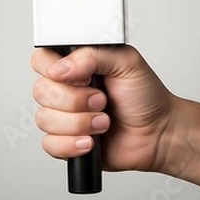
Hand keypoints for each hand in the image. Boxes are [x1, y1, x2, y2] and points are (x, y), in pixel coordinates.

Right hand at [31, 45, 178, 172]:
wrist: (158, 133)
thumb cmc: (145, 96)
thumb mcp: (126, 61)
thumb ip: (92, 55)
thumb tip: (61, 68)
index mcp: (75, 66)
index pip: (41, 60)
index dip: (54, 69)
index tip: (81, 77)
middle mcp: (66, 90)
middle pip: (40, 91)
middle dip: (74, 100)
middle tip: (101, 100)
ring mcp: (64, 117)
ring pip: (45, 119)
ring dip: (79, 123)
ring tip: (103, 122)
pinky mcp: (66, 142)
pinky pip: (50, 144)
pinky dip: (72, 144)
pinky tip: (92, 141)